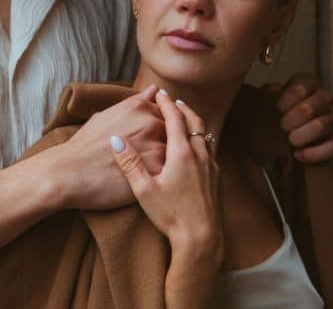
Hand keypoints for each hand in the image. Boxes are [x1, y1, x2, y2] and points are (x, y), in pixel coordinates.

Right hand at [49, 85, 165, 210]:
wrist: (71, 174)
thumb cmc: (84, 145)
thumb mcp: (107, 115)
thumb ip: (136, 102)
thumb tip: (152, 90)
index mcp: (140, 108)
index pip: (166, 108)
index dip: (167, 120)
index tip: (161, 131)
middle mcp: (152, 123)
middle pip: (176, 126)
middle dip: (174, 137)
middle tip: (162, 151)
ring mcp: (158, 146)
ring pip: (178, 148)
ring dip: (175, 155)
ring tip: (165, 165)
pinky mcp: (158, 171)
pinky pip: (172, 169)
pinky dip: (170, 172)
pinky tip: (162, 179)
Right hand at [111, 91, 221, 259]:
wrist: (202, 239)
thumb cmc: (171, 215)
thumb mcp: (143, 190)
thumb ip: (129, 162)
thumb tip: (115, 139)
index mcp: (182, 153)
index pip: (175, 119)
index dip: (167, 104)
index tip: (160, 93)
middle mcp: (200, 155)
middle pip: (195, 122)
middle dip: (184, 108)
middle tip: (175, 101)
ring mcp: (211, 167)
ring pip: (205, 135)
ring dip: (195, 123)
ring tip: (186, 119)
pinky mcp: (217, 180)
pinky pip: (211, 150)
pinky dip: (202, 139)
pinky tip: (196, 148)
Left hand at [270, 73, 332, 162]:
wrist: (271, 149)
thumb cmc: (267, 120)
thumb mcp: (262, 105)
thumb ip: (266, 95)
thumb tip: (271, 90)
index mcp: (305, 87)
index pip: (307, 81)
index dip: (294, 93)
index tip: (278, 108)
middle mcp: (322, 101)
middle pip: (322, 98)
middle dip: (300, 113)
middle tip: (283, 126)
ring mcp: (330, 121)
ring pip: (326, 122)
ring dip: (306, 132)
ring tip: (290, 141)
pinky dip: (315, 152)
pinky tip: (298, 154)